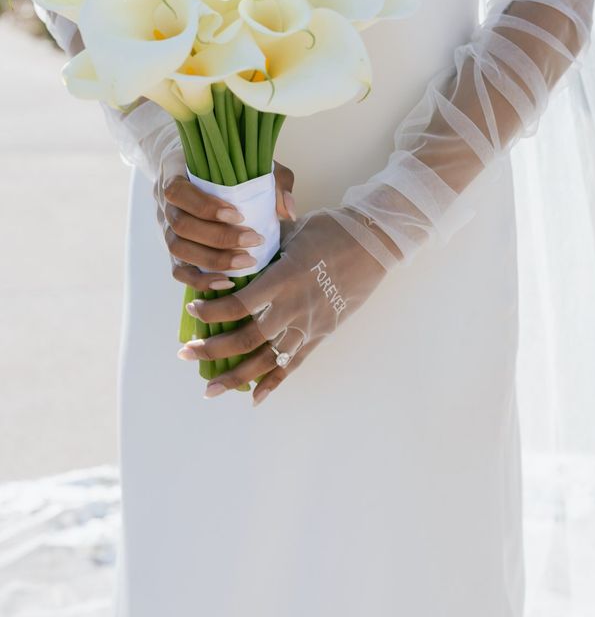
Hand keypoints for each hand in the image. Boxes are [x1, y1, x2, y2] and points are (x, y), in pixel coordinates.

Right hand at [155, 149, 296, 291]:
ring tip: (246, 262)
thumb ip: (274, 180)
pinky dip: (201, 280)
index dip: (206, 207)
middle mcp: (166, 205)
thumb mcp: (251, 163)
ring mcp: (165, 230)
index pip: (179, 192)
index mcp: (176, 176)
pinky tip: (227, 282)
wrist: (189, 172)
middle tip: (253, 241)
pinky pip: (179, 271)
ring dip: (213, 260)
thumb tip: (288, 211)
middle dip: (219, 238)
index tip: (239, 215)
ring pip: (178, 250)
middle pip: (181, 226)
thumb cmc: (224, 168)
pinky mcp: (173, 252)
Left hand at [176, 206, 390, 403]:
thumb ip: (263, 244)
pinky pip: (293, 365)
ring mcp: (308, 325)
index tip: (192, 310)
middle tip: (186, 354)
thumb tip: (233, 246)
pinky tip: (254, 398)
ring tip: (209, 389)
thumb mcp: (292, 230)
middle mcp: (293, 306)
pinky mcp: (320, 334)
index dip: (212, 311)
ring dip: (235, 376)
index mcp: (284, 278)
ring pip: (266, 360)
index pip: (239, 304)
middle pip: (246, 338)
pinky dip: (273, 383)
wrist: (374, 245)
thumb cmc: (332, 229)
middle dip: (212, 349)